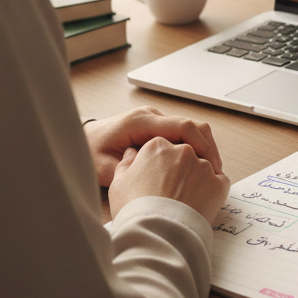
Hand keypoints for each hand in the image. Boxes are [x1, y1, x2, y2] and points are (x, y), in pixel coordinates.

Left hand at [84, 107, 222, 186]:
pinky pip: (183, 134)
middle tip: (217, 175)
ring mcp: (156, 119)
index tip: (212, 168)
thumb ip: (128, 172)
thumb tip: (155, 182)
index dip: (201, 147)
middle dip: (208, 149)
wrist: (81, 138)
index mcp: (141, 121)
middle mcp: (152, 115)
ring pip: (191, 129)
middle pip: (193, 125)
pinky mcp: (157, 126)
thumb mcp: (104, 168)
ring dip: (203, 149)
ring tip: (210, 175)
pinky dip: (193, 150)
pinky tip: (195, 169)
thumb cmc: (91, 151)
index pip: (182, 126)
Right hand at [108, 138, 230, 224]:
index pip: (162, 150)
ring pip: (202, 169)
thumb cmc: (133, 210)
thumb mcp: (118, 183)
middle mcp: (183, 150)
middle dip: (179, 172)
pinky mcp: (219, 184)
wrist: (156, 234)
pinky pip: (219, 183)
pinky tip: (199, 206)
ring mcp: (203, 166)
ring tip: (185, 204)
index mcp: (157, 145)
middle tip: (172, 194)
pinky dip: (213, 193)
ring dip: (197, 182)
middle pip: (184, 157)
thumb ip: (126, 163)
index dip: (159, 168)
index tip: (157, 183)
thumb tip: (132, 152)